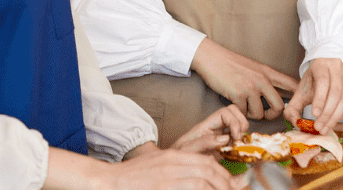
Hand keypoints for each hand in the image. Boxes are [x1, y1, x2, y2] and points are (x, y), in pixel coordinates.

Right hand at [105, 149, 236, 189]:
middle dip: (225, 184)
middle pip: (208, 171)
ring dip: (216, 189)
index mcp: (173, 156)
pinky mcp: (162, 188)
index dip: (224, 175)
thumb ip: (180, 165)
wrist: (110, 181)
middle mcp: (172, 164)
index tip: (232, 185)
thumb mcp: (160, 163)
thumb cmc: (135, 176)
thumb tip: (203, 174)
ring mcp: (167, 178)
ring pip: (201, 182)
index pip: (207, 162)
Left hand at [169, 105, 248, 153]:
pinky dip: (242, 146)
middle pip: (235, 114)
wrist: (176, 166)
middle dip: (241, 124)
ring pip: (238, 126)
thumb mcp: (187, 149)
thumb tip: (224, 138)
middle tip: (239, 139)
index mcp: (206, 126)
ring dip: (242, 134)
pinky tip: (237, 154)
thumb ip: (204, 142)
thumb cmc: (178, 156)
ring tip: (238, 147)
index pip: (225, 112)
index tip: (235, 136)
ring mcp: (220, 138)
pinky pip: (237, 142)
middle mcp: (215, 129)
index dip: (234, 121)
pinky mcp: (224, 149)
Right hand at [190, 39, 296, 120]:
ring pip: (260, 113)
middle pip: (279, 106)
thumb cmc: (230, 63)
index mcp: (267, 72)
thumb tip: (275, 93)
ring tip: (244, 106)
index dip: (299, 96)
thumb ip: (264, 78)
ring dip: (252, 114)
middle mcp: (262, 80)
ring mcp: (250, 87)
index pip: (291, 84)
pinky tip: (234, 103)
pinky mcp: (238, 94)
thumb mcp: (253, 67)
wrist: (211, 57)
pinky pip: (243, 113)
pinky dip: (239, 112)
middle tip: (265, 114)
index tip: (299, 104)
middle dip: (272, 115)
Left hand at [282, 58, 342, 135]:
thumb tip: (296, 123)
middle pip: (335, 92)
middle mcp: (336, 66)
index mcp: (320, 65)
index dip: (319, 99)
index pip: (322, 81)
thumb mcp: (301, 91)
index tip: (314, 114)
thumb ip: (293, 107)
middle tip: (320, 126)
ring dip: (337, 115)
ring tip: (327, 126)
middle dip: (327, 113)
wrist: (326, 73)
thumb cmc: (313, 83)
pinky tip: (341, 117)